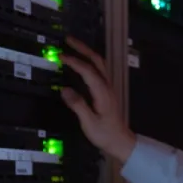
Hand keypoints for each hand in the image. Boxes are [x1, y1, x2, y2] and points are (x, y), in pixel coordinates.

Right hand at [59, 37, 136, 163]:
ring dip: (88, 53)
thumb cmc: (105, 135)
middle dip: (83, 49)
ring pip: (100, 65)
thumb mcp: (89, 123)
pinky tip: (82, 63)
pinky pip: (99, 71)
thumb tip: (65, 90)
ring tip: (74, 46)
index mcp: (103, 93)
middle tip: (68, 40)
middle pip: (98, 61)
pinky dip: (90, 62)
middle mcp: (108, 87)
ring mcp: (109, 89)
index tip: (61, 56)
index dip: (75, 61)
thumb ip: (78, 105)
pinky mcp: (107, 92)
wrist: (121, 142)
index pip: (88, 71)